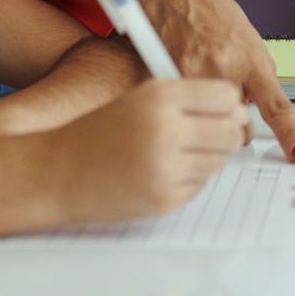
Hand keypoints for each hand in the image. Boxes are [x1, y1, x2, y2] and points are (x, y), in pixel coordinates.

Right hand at [47, 78, 246, 222]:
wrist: (58, 171)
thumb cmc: (98, 131)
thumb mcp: (139, 98)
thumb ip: (184, 99)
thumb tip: (236, 108)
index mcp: (158, 96)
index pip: (224, 96)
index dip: (228, 103)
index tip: (224, 108)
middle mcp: (165, 130)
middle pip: (230, 131)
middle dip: (227, 133)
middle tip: (212, 133)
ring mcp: (165, 168)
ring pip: (219, 161)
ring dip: (208, 156)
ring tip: (179, 151)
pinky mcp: (164, 199)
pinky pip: (200, 185)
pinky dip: (190, 178)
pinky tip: (163, 170)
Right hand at [126, 0, 294, 162]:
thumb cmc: (207, 7)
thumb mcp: (246, 36)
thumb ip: (262, 76)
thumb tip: (283, 113)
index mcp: (250, 59)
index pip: (276, 106)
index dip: (290, 133)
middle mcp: (225, 70)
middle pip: (240, 129)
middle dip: (237, 123)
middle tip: (228, 99)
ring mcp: (197, 78)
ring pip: (212, 123)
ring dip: (211, 115)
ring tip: (203, 82)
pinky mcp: (171, 81)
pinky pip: (187, 110)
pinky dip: (187, 103)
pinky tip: (185, 78)